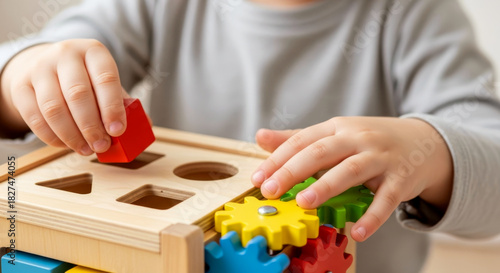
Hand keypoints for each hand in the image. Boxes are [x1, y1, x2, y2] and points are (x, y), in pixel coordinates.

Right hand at [0, 39, 127, 154]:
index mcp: (94, 51)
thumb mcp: (106, 82)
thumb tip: (142, 126)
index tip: (117, 131)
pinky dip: (52, 137)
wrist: (47, 64)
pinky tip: (66, 145)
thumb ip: (123, 102)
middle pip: (77, 94)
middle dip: (91, 126)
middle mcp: (65, 54)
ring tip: (86, 149)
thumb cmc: (86, 78)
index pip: (105, 78)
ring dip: (72, 135)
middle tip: (102, 146)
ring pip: (54, 108)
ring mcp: (40, 68)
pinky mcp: (21, 86)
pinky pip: (35, 117)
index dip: (112, 107)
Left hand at [251, 117, 452, 241]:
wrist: (423, 142)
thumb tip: (260, 136)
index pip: (302, 140)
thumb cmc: (369, 141)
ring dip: (326, 186)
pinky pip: (386, 200)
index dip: (278, 159)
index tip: (258, 179)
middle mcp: (358, 138)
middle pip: (321, 152)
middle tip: (271, 190)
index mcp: (337, 127)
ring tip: (304, 203)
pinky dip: (372, 217)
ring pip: (351, 170)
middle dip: (293, 171)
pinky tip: (356, 232)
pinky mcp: (401, 179)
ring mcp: (381, 158)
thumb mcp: (335, 134)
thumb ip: (298, 138)